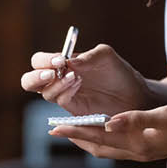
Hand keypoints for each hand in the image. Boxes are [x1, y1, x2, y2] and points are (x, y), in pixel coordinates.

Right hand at [20, 44, 151, 115]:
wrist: (136, 96)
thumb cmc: (120, 73)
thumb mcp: (106, 56)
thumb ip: (88, 56)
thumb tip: (68, 62)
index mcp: (62, 64)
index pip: (39, 61)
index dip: (44, 60)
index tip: (59, 60)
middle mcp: (59, 80)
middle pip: (30, 81)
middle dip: (35, 77)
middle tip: (52, 73)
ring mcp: (65, 97)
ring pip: (45, 93)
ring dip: (56, 84)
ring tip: (75, 77)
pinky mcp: (74, 111)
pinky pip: (60, 103)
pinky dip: (66, 93)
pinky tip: (79, 85)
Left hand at [48, 105, 166, 161]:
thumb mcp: (164, 116)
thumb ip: (135, 119)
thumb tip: (107, 122)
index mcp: (138, 144)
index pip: (99, 139)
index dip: (76, 132)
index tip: (56, 127)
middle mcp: (137, 151)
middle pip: (98, 147)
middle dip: (77, 137)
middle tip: (56, 128)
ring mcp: (143, 151)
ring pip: (107, 148)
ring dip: (89, 138)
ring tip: (73, 128)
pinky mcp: (148, 147)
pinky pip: (118, 145)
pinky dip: (104, 137)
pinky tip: (102, 126)